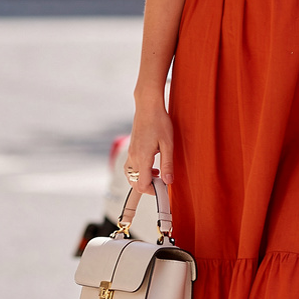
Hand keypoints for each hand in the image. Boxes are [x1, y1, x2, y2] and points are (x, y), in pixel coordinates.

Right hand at [123, 103, 174, 225]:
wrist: (147, 106)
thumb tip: (168, 181)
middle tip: (161, 182)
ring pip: (131, 176)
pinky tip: (150, 165)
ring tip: (157, 173)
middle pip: (135, 183)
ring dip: (142, 179)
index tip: (163, 189)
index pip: (143, 185)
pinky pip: (130, 167)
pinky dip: (139, 172)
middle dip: (148, 187)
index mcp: (142, 158)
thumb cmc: (159, 122)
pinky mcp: (131, 149)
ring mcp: (130, 153)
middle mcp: (133, 157)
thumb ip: (167, 164)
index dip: (153, 191)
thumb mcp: (168, 144)